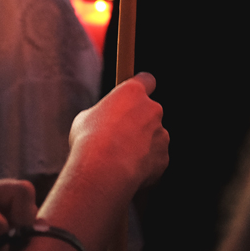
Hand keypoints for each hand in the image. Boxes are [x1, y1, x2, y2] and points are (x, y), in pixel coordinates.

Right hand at [68, 72, 168, 192]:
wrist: (103, 170)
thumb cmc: (90, 140)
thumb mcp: (85, 118)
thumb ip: (102, 114)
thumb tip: (102, 121)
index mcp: (132, 92)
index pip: (147, 80)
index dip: (141, 87)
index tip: (135, 96)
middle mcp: (152, 109)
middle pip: (150, 112)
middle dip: (139, 122)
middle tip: (119, 136)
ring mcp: (161, 134)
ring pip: (154, 137)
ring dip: (142, 144)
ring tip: (120, 158)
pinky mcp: (163, 158)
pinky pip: (156, 159)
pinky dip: (146, 165)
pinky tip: (127, 170)